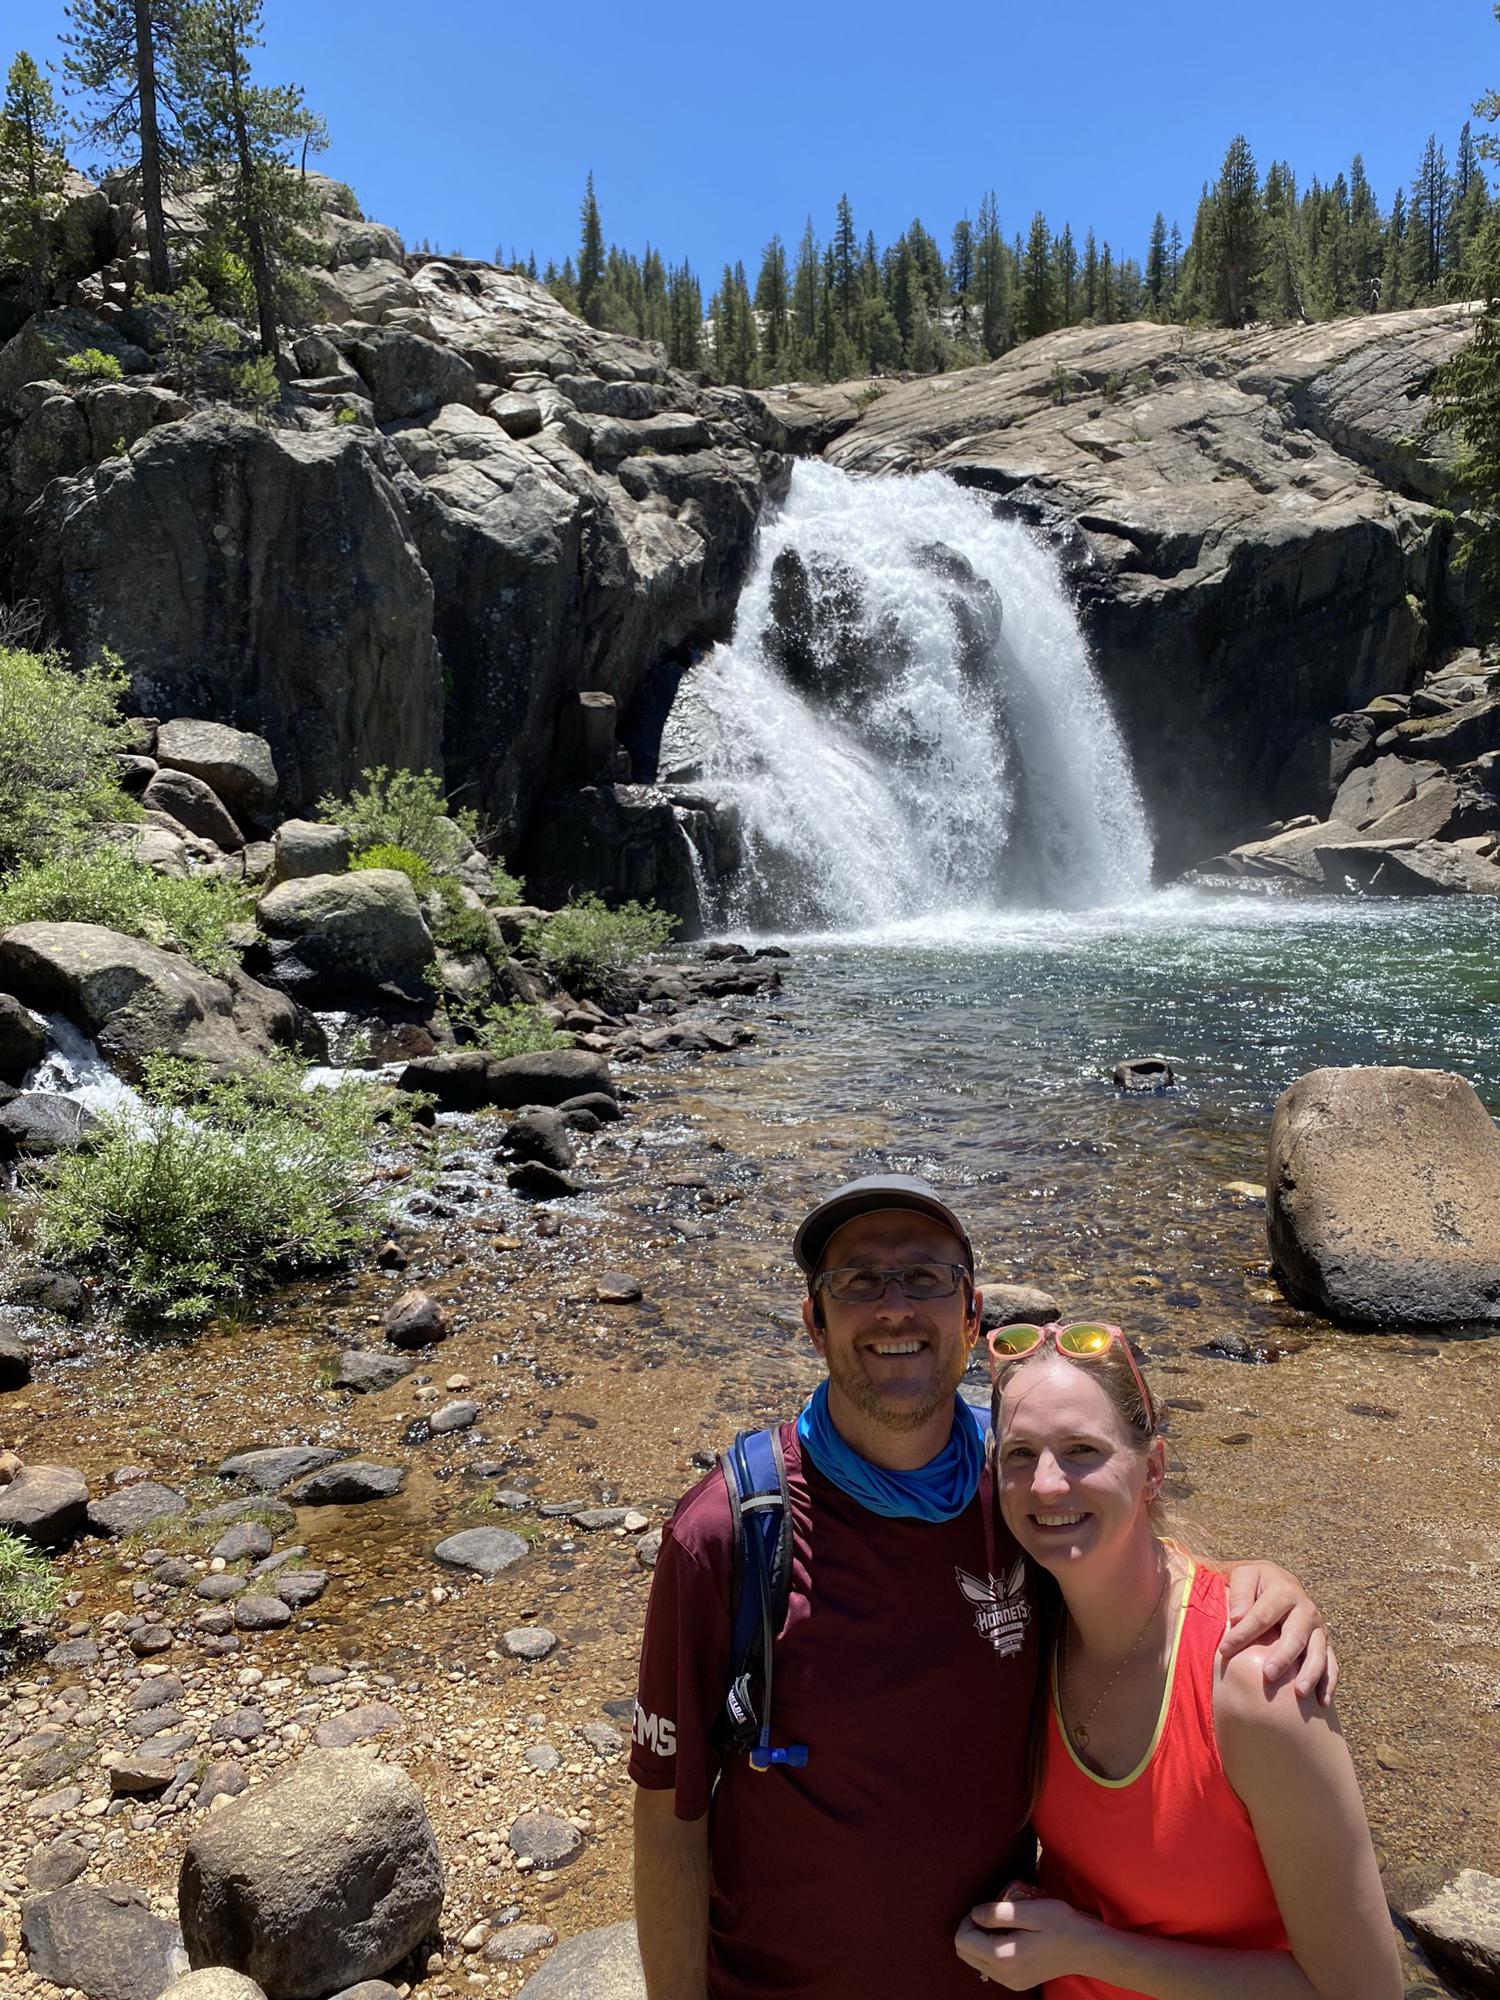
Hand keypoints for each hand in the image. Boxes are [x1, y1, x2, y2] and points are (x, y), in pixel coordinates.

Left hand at [954, 1888, 1102, 1988]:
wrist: (1086, 1948)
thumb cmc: (1061, 1924)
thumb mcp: (1031, 1910)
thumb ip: (998, 1913)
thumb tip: (974, 1914)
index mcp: (1004, 1957)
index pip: (962, 1941)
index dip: (967, 1920)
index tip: (986, 1908)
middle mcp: (1004, 1975)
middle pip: (964, 1954)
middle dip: (970, 1931)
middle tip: (990, 1914)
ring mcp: (1011, 1982)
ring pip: (976, 1961)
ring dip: (979, 1941)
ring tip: (1001, 1924)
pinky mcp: (1017, 1982)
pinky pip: (990, 1966)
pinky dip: (990, 1950)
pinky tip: (1008, 1937)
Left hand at [1222, 1561, 1337, 1701]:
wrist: (1277, 1580)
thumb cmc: (1254, 1583)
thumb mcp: (1243, 1576)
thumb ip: (1240, 1594)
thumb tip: (1237, 1617)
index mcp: (1283, 1591)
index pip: (1262, 1616)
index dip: (1243, 1633)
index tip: (1224, 1651)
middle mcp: (1306, 1609)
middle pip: (1295, 1635)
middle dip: (1283, 1656)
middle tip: (1268, 1675)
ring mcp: (1318, 1628)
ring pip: (1318, 1651)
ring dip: (1311, 1672)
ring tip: (1300, 1693)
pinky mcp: (1324, 1642)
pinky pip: (1331, 1663)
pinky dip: (1329, 1682)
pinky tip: (1322, 1701)